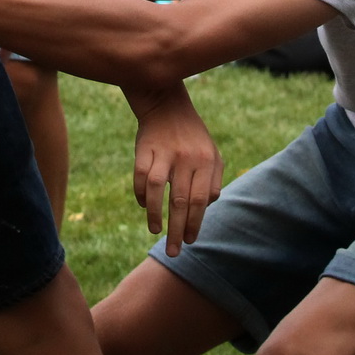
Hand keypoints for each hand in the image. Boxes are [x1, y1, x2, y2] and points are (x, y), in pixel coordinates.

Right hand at [131, 87, 222, 256]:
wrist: (167, 103)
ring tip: (155, 231)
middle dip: (177, 230)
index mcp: (206, 160)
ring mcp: (165, 152)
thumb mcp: (211, 153)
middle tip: (174, 251)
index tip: (190, 240)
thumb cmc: (192, 135)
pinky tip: (145, 206)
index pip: (201, 200)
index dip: (195, 224)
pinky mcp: (145, 149)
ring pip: (157, 190)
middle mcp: (187, 157)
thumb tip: (206, 208)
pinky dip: (141, 195)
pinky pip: (141, 177)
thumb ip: (213, 180)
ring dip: (155, 215)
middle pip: (181, 201)